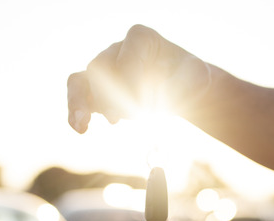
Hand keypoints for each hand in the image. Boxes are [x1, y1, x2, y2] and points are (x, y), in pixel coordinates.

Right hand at [67, 24, 211, 132]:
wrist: (178, 91)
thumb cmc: (188, 81)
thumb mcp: (198, 78)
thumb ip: (195, 77)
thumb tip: (193, 81)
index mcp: (141, 39)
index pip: (127, 54)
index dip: (133, 79)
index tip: (148, 104)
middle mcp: (117, 50)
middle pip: (102, 67)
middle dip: (113, 95)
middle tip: (134, 115)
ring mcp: (103, 69)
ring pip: (82, 81)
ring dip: (80, 103)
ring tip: (83, 124)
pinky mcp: (96, 90)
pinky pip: (77, 95)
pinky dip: (75, 112)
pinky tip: (80, 129)